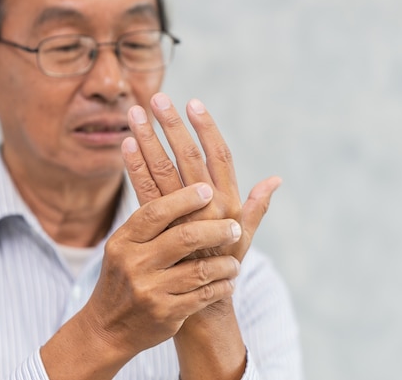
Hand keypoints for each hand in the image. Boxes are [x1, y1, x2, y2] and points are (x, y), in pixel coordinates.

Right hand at [80, 183, 241, 357]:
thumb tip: (182, 186)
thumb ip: (149, 221)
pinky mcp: (165, 314)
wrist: (107, 329)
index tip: (208, 190)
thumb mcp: (124, 246)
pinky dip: (222, 286)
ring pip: (200, 269)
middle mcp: (134, 264)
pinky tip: (228, 282)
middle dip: (217, 230)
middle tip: (234, 228)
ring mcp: (149, 290)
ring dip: (225, 264)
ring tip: (234, 263)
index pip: (156, 212)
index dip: (184, 198)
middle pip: (184, 237)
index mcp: (124, 241)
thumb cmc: (123, 278)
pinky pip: (204, 296)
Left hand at [122, 92, 281, 261]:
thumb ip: (257, 206)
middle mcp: (205, 207)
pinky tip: (126, 145)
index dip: (206, 129)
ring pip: (162, 170)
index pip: (219, 157)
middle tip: (158, 99)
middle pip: (187, 157)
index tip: (194, 103)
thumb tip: (275, 179)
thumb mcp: (245, 237)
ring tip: (135, 113)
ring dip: (147, 139)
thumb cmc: (224, 265)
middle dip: (172, 126)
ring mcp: (180, 216)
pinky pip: (143, 192)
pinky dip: (134, 167)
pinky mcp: (157, 228)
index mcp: (228, 203)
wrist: (198, 303)